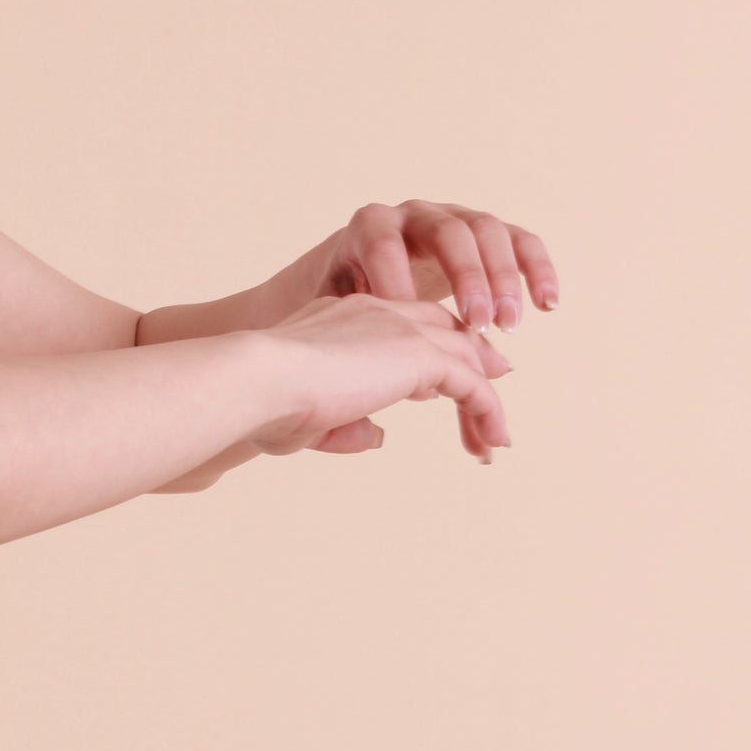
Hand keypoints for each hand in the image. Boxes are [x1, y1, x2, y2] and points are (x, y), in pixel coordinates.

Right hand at [249, 291, 515, 464]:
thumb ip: (348, 421)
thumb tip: (379, 437)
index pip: (404, 325)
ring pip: (465, 356)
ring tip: (494, 438)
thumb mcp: (309, 414)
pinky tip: (492, 439)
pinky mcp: (419, 354)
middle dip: (473, 363)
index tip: (446, 383)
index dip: (428, 352)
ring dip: (484, 398)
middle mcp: (378, 312)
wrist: (257, 380)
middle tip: (490, 396)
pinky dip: (487, 410)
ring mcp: (401, 329)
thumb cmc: (263, 404)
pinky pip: (472, 383)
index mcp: (346, 316)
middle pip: (444, 331)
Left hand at [308, 199, 558, 331]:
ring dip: (503, 278)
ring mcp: (454, 218)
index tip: (411, 334)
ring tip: (509, 326)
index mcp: (370, 227)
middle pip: (447, 233)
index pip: (386, 247)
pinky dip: (537, 268)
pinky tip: (548, 305)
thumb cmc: (346, 298)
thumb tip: (405, 391)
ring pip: (487, 232)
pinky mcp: (485, 233)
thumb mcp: (336, 309)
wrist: (358, 268)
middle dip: (467, 278)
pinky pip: (519, 240)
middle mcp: (414, 214)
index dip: (400, 285)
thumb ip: (355, 334)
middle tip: (479, 326)